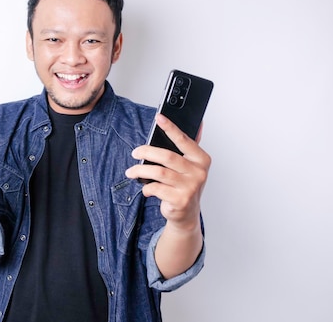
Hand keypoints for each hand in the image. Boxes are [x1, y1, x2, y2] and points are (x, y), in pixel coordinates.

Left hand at [125, 114, 210, 229]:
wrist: (186, 214)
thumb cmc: (185, 185)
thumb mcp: (190, 166)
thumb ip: (189, 147)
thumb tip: (199, 123)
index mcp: (201, 160)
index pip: (184, 140)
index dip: (170, 128)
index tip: (159, 117)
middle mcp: (198, 173)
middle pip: (167, 156)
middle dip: (147, 152)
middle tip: (135, 152)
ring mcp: (190, 188)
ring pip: (158, 172)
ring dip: (141, 170)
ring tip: (131, 171)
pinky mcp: (180, 200)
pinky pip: (156, 188)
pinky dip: (147, 188)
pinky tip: (146, 188)